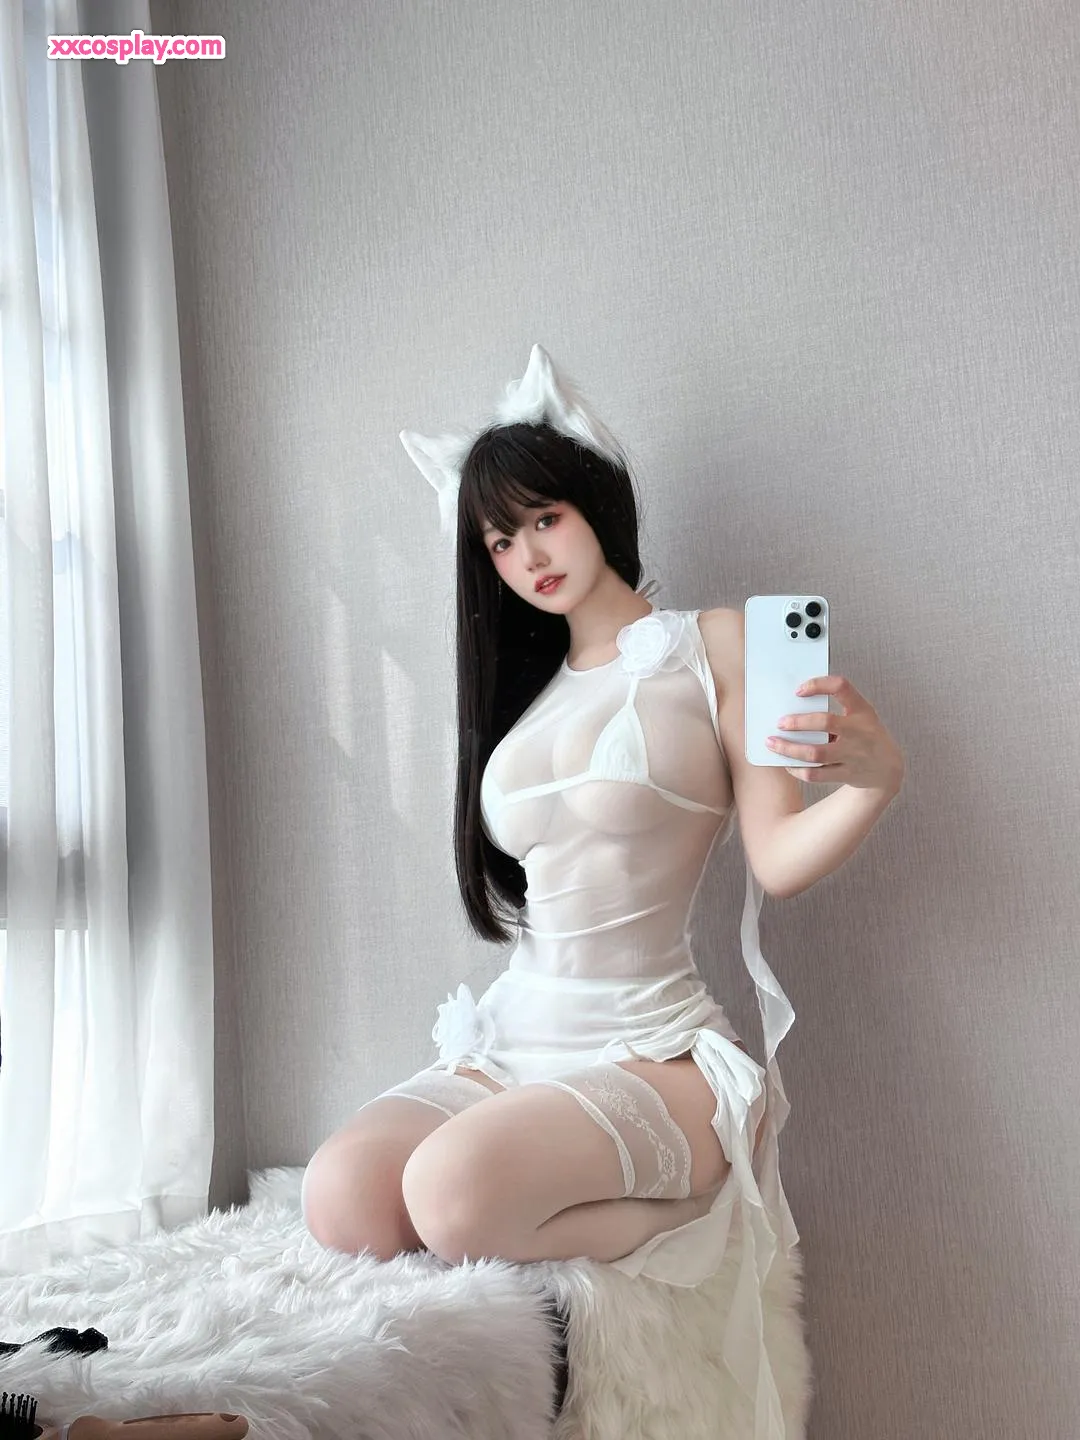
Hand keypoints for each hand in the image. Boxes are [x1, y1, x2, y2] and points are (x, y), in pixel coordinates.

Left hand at [767, 675, 905, 791]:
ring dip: (789, 748)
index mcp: (862, 710)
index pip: (841, 687)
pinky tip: (787, 763)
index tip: (798, 690)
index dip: (818, 685)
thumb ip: (836, 708)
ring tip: (772, 743)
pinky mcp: (846, 774)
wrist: (887, 768)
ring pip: (816, 753)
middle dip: (797, 722)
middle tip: (780, 722)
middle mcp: (859, 731)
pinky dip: (797, 769)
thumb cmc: (865, 734)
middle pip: (825, 722)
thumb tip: (794, 704)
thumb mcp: (860, 715)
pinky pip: (815, 774)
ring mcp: (854, 755)